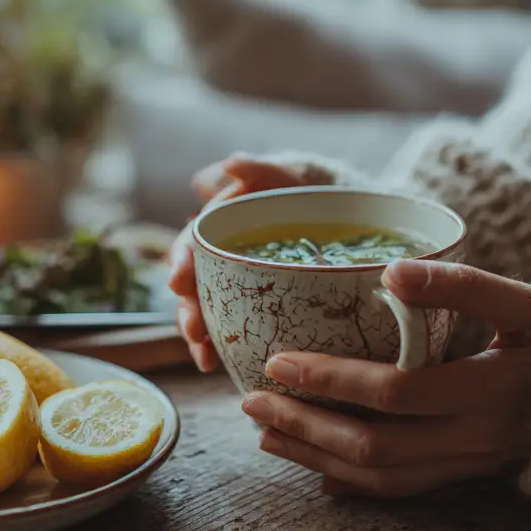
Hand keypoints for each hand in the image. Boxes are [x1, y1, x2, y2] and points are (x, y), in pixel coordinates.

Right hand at [168, 154, 332, 372]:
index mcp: (221, 224)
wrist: (352, 215)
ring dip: (199, 334)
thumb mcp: (292, 175)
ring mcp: (236, 284)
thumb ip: (262, 169)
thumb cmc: (313, 190)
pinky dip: (221, 348)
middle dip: (189, 309)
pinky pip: (231, 328)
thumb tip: (231, 164)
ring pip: (207, 310)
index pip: (192, 243)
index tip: (178, 282)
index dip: (182, 262)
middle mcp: (222, 257)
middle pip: (194, 285)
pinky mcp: (255, 307)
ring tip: (203, 355)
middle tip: (193, 330)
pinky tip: (217, 366)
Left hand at [241, 260, 530, 496]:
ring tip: (267, 434)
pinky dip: (354, 484)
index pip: (395, 392)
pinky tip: (317, 471)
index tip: (278, 361)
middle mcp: (478, 437)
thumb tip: (390, 269)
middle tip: (252, 402)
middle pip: (377, 445)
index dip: (331, 379)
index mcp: (489, 387)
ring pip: (383, 477)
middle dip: (306, 425)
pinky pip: (404, 491)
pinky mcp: (469, 476)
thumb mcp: (520, 298)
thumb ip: (460, 283)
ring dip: (317, 457)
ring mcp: (472, 465)